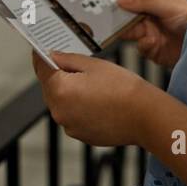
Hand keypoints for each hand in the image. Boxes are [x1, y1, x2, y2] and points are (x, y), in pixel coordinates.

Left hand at [31, 50, 155, 146]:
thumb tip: (53, 56)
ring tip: (92, 85)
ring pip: (62, 103)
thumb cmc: (123, 89)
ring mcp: (69, 126)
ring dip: (69, 92)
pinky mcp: (80, 135)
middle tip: (74, 65)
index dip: (42, 56)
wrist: (145, 116)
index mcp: (59, 90)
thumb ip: (68, 59)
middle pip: (50, 87)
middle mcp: (59, 111)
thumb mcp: (94, 65)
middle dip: (58, 75)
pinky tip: (97, 100)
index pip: (41, 68)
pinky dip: (79, 107)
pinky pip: (73, 116)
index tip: (42, 50)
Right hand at [116, 0, 186, 68]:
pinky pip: (140, 47)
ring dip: (130, 32)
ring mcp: (152, 33)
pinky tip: (151, 41)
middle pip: (128, 15)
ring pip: (130, 32)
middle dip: (120, 16)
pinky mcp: (153, 50)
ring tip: (135, 30)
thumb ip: (144, 2)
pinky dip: (143, 45)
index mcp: (158, 1)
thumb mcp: (168, 5)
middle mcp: (153, 16)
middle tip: (107, 15)